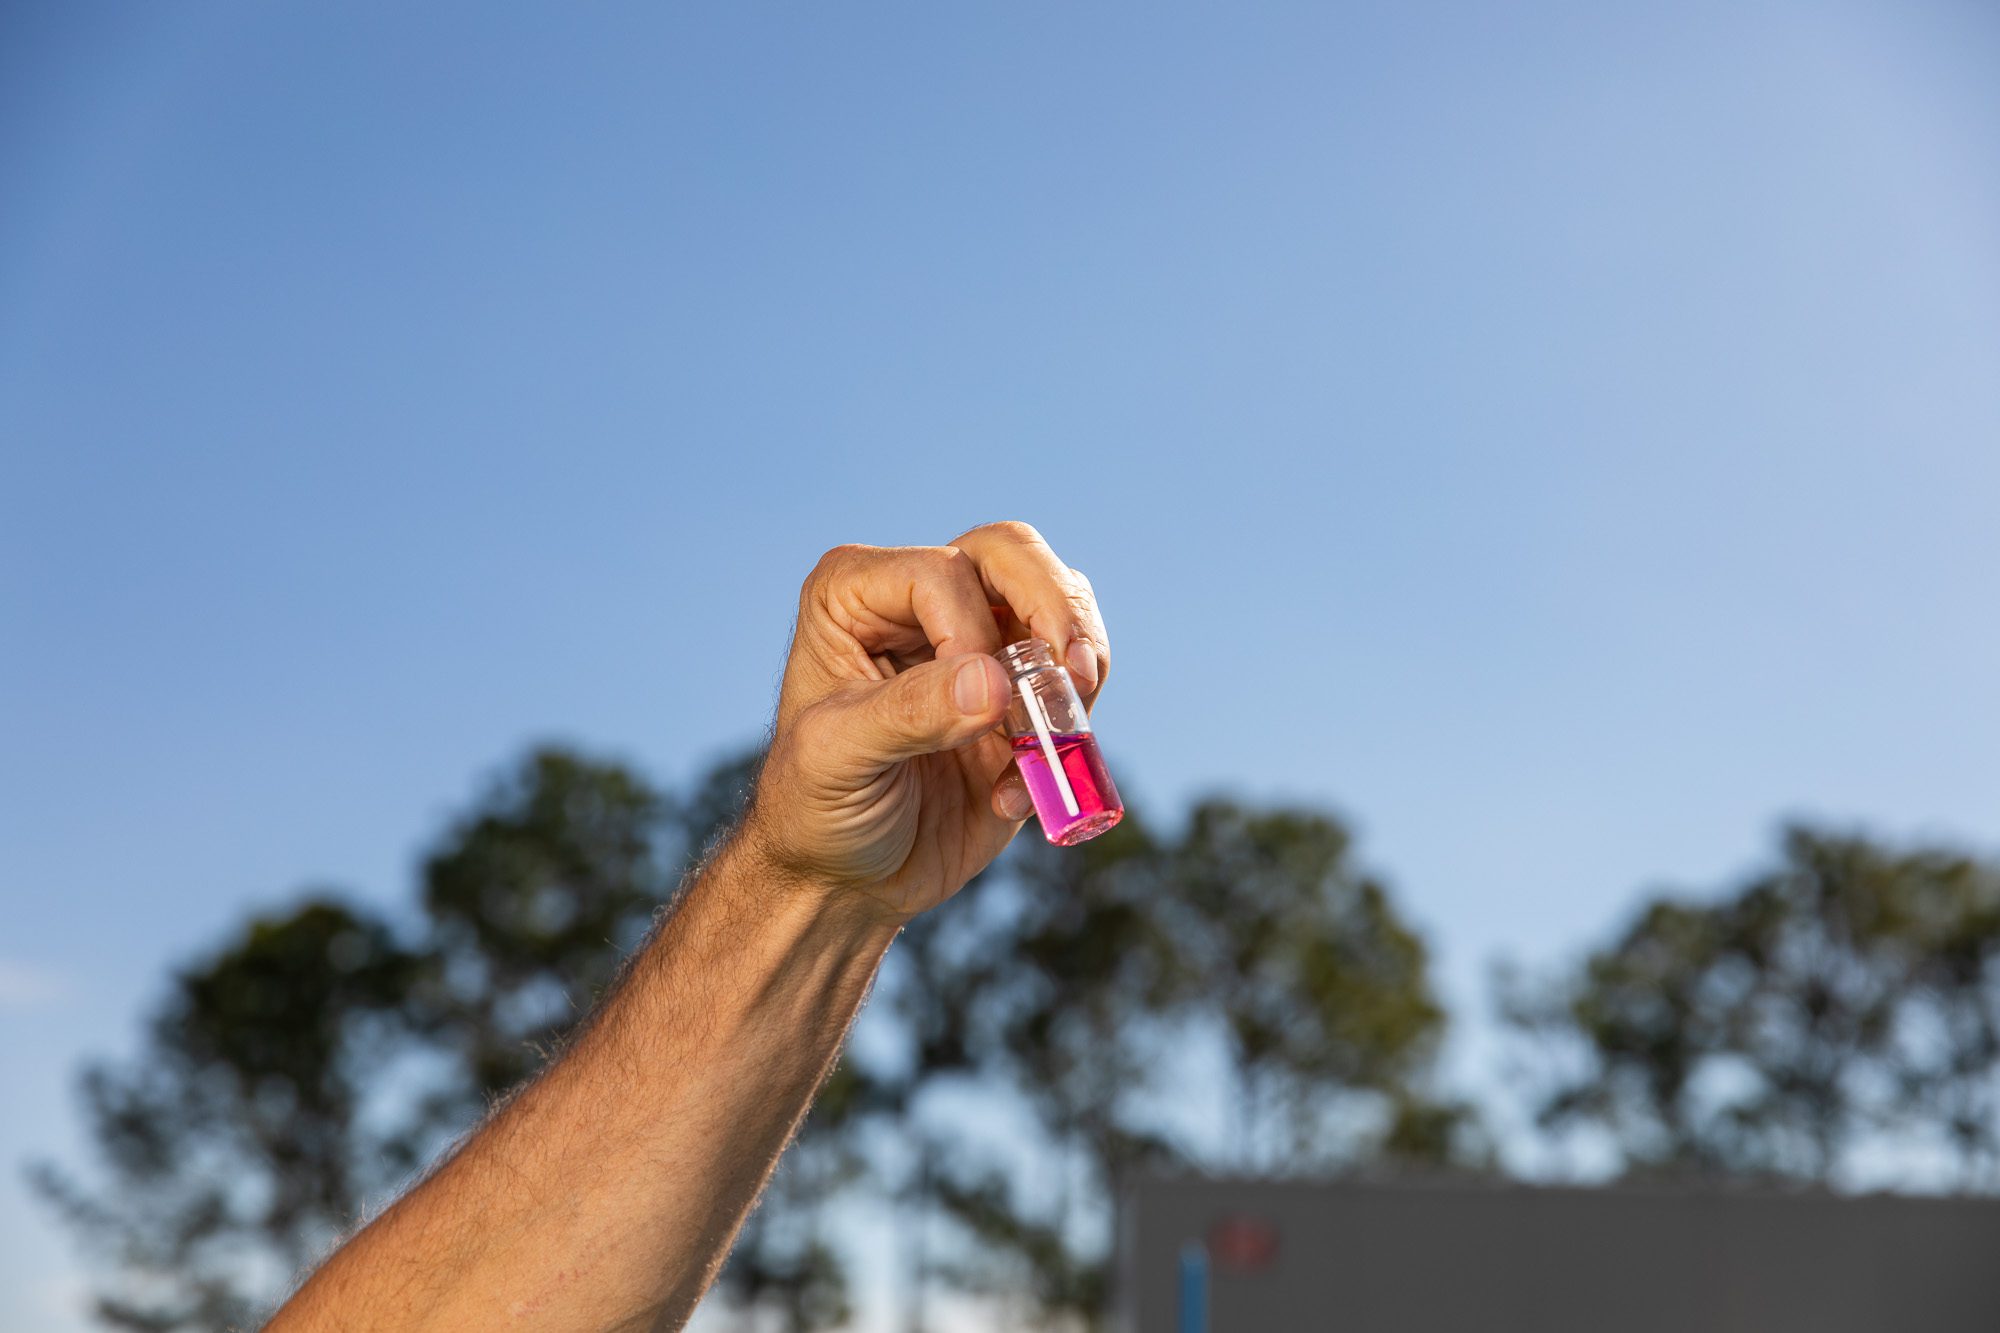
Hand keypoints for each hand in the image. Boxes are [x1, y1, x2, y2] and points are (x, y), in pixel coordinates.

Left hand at [743, 521, 1109, 924]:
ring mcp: (975, 639)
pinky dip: (1070, 731)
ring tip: (1053, 737)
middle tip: (1070, 680)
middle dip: (1054, 614)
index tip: (965, 712)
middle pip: (1012, 553)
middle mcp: (918, 600)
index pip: (942, 572)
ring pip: (1060, 599)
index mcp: (854, 593)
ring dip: (1074, 671)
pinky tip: (1014, 793)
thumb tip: (992, 682)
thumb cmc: (816, 810)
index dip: (968, 635)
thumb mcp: (838, 760)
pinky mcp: (1019, 691)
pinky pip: (1078, 677)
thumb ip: (909, 714)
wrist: (848, 879)